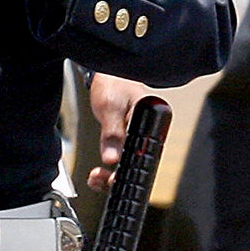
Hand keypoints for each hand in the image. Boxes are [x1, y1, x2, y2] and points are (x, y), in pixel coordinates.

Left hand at [85, 73, 146, 190]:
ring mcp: (138, 138)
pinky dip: (108, 170)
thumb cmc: (114, 82)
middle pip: (139, 165)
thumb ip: (112, 133)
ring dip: (112, 176)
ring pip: (129, 166)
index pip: (147, 155)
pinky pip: (121, 161)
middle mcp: (149, 133)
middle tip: (100, 177)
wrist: (107, 73)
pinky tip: (98, 172)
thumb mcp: (111, 107)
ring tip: (95, 176)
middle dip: (118, 177)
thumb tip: (112, 159)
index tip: (112, 177)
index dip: (130, 171)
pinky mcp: (126, 140)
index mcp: (153, 122)